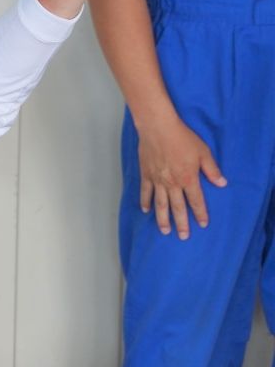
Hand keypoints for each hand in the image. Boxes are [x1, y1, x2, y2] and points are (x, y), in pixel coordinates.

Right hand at [137, 118, 227, 238]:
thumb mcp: (203, 152)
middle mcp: (172, 183)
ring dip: (162, 219)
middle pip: (177, 207)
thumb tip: (222, 183)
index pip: (196, 201)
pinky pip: (145, 192)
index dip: (200, 213)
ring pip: (160, 204)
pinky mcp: (146, 175)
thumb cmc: (183, 138)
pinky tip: (146, 210)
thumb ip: (212, 170)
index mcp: (188, 178)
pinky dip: (145, 202)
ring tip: (164, 231)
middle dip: (181, 223)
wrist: (158, 128)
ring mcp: (157, 180)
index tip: (202, 224)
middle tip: (183, 237)